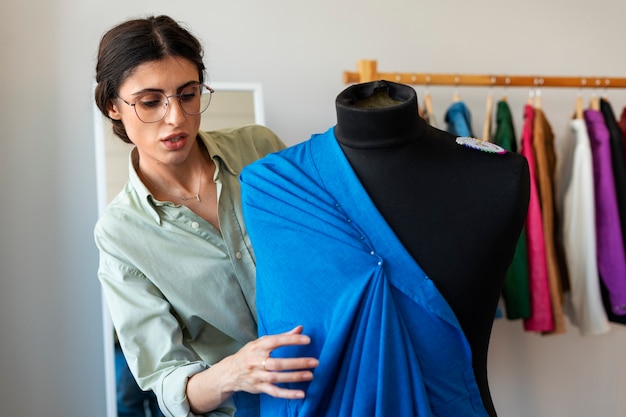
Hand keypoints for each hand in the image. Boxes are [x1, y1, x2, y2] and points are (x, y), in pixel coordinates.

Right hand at [186, 325, 317, 413]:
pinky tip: (301, 394)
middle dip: (297, 363)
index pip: (276, 341)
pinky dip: (288, 394)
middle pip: (278, 363)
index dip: (291, 340)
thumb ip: (282, 336)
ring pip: (277, 378)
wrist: (230, 372)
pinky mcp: (259, 388)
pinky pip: (275, 392)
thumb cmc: (249, 354)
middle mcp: (257, 361)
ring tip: (310, 375)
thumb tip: (300, 328)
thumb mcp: (261, 342)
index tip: (307, 340)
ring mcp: (258, 376)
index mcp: (258, 347)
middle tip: (314, 362)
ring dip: (295, 377)